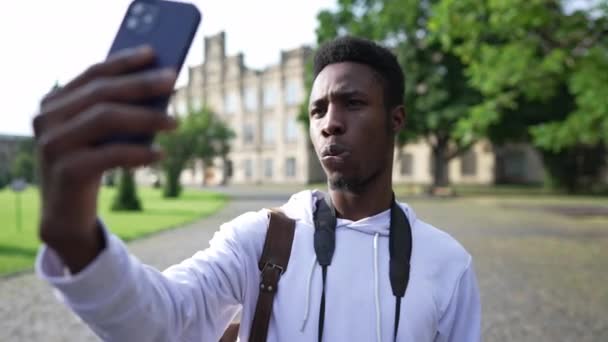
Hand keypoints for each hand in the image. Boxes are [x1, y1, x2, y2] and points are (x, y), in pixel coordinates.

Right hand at [33, 46, 176, 272]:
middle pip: (102, 93)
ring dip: (146, 117)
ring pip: (105, 118)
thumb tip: (161, 87)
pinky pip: (110, 154)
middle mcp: (48, 119)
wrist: (67, 215)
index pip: (93, 74)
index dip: (124, 62)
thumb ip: (118, 111)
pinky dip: (139, 153)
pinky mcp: (66, 171)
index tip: (154, 53)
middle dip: (141, 85)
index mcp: (54, 103)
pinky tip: (160, 155)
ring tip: (175, 123)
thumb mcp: (101, 135)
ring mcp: (53, 144)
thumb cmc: (91, 165)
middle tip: (173, 81)